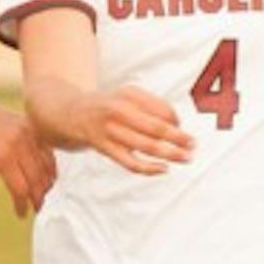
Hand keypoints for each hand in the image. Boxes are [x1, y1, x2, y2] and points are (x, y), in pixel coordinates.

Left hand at [0, 96, 56, 216]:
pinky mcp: (29, 125)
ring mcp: (26, 132)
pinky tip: (48, 174)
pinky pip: (46, 148)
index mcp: (2, 155)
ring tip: (43, 195)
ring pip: (45, 164)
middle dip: (38, 197)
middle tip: (37, 209)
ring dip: (47, 182)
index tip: (20, 214)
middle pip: (37, 179)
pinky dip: (50, 163)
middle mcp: (18, 143)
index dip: (22, 205)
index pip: (20, 188)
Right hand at [71, 86, 194, 174]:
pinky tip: (163, 169)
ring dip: (170, 154)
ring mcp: (110, 130)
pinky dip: (149, 168)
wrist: (70, 113)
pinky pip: (131, 162)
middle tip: (193, 145)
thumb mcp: (127, 95)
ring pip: (146, 146)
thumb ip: (151, 106)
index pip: (163, 109)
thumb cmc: (107, 106)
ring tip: (185, 158)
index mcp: (130, 94)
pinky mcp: (104, 147)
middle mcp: (119, 110)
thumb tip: (177, 125)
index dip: (177, 121)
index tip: (181, 128)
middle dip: (179, 139)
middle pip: (157, 128)